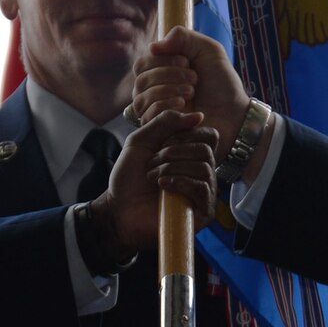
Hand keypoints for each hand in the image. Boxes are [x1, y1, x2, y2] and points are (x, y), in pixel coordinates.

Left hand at [92, 107, 217, 251]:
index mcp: (191, 153)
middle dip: (173, 152)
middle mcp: (202, 170)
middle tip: (152, 163)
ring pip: (203, 167)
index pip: (208, 135)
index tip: (162, 143)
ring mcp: (204, 191)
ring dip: (171, 168)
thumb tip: (199, 116)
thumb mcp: (141, 140)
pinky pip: (202, 188)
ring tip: (153, 177)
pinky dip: (180, 182)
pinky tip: (163, 186)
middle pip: (205, 149)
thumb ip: (165, 122)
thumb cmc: (129, 177)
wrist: (119, 207)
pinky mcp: (203, 210)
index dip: (185, 134)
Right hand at [132, 28, 251, 156]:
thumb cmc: (222, 83)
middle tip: (194, 79)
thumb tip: (152, 46)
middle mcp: (154, 91)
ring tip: (192, 92)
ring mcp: (155, 110)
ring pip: (141, 96)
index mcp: (161, 72)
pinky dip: (165, 105)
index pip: (142, 63)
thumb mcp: (208, 50)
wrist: (234, 114)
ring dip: (168, 90)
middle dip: (168, 74)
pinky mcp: (159, 128)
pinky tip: (184, 107)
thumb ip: (183, 37)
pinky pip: (147, 114)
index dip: (162, 60)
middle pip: (140, 78)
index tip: (188, 62)